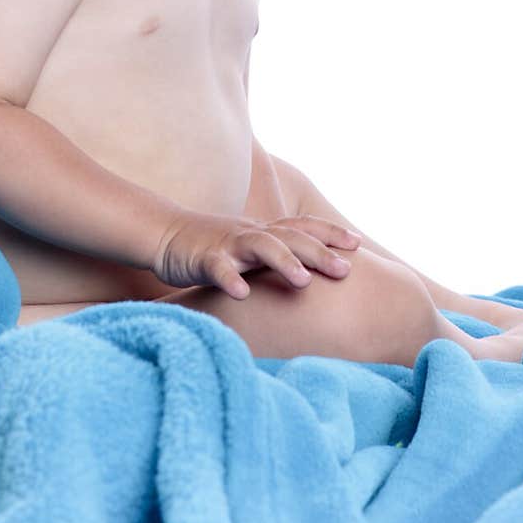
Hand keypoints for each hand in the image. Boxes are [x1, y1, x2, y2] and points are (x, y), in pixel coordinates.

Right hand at [151, 210, 360, 300]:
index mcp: (264, 232)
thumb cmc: (212, 246)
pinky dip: (230, 279)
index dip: (330, 233)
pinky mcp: (203, 258)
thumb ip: (275, 256)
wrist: (164, 233)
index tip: (357, 244)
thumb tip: (309, 275)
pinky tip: (242, 295)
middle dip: (319, 252)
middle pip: (290, 237)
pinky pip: (217, 268)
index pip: (302, 228)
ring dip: (283, 262)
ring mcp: (228, 244)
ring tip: (304, 283)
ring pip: (260, 246)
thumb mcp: (248, 248)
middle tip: (345, 270)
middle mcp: (251, 234)